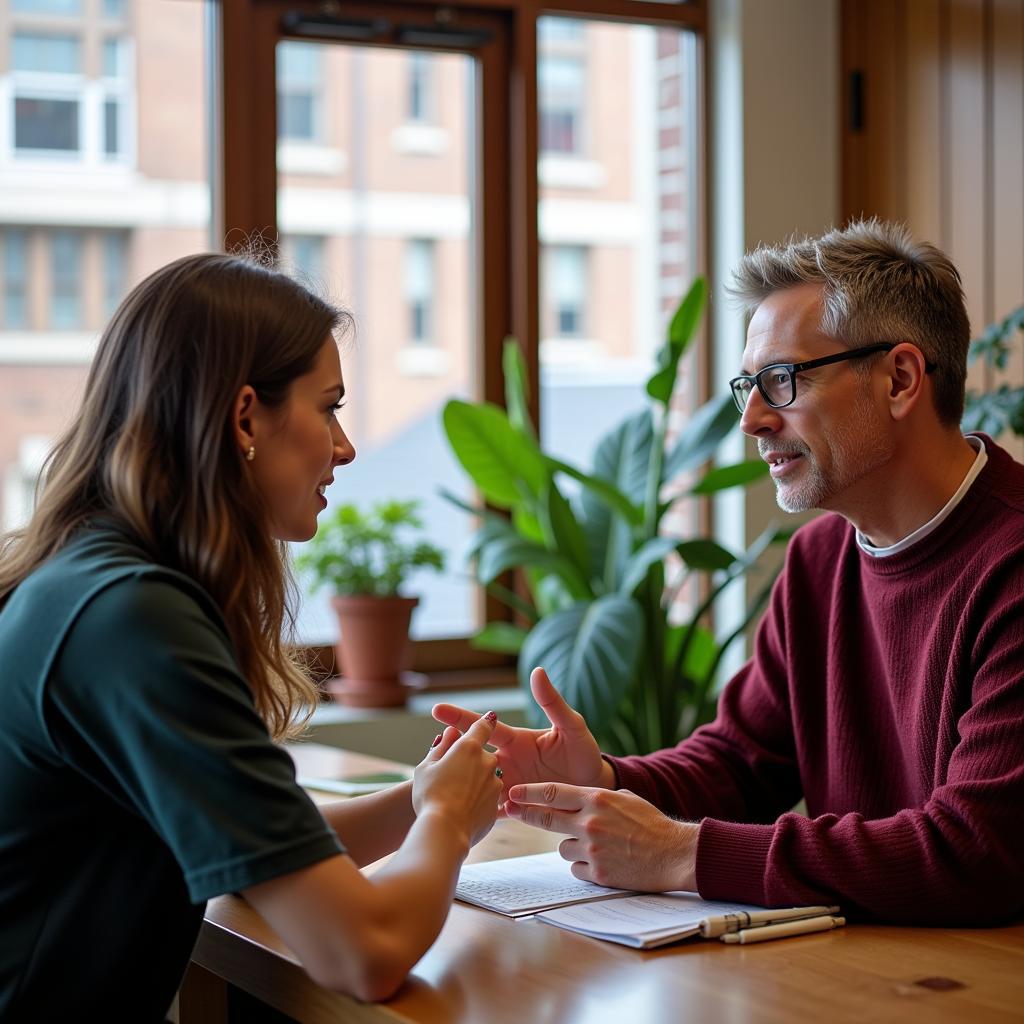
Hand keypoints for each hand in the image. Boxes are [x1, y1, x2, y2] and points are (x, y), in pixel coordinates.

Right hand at [413, 716, 501, 847]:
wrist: (444, 831)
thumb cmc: (430, 796)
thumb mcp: (426, 767)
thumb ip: (441, 747)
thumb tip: (451, 732)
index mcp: (470, 747)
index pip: (483, 726)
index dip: (483, 723)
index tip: (487, 720)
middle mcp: (488, 762)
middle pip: (483, 756)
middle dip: (471, 762)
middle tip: (451, 776)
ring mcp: (495, 785)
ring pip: (486, 778)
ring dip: (475, 783)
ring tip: (454, 798)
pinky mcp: (496, 806)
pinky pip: (487, 799)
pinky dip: (477, 802)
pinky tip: (461, 812)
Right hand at [432, 668, 610, 803]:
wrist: (594, 786)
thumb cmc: (582, 751)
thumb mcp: (571, 726)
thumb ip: (552, 703)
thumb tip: (537, 671)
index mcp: (516, 741)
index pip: (484, 727)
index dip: (461, 718)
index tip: (437, 709)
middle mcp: (508, 763)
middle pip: (473, 758)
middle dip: (452, 755)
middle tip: (434, 754)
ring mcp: (512, 787)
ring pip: (479, 786)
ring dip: (465, 787)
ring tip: (446, 789)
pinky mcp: (519, 808)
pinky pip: (497, 812)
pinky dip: (485, 814)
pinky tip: (470, 818)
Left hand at [506, 782, 697, 891]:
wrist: (674, 853)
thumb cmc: (651, 824)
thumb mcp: (625, 798)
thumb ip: (598, 798)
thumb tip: (577, 799)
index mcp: (597, 799)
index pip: (553, 793)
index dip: (529, 793)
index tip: (512, 793)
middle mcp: (590, 823)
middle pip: (546, 818)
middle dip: (526, 814)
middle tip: (511, 810)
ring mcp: (593, 849)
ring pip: (562, 847)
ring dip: (572, 846)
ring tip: (597, 846)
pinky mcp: (598, 874)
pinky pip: (576, 869)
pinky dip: (584, 866)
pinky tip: (603, 862)